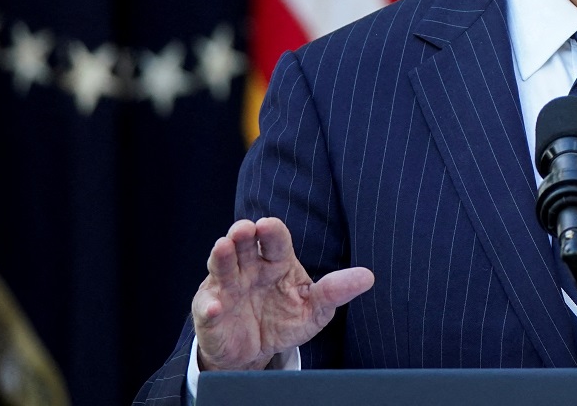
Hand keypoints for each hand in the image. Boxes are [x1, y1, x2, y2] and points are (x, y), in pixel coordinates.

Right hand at [191, 217, 374, 370]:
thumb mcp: (315, 309)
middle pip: (244, 244)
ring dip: (221, 256)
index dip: (271, 231)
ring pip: (221, 265)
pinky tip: (216, 307)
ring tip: (223, 248)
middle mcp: (249, 267)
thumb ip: (336, 291)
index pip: (275, 239)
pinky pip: (208, 307)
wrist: (256, 351)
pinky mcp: (210, 311)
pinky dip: (211, 306)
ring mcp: (226, 287)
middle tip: (243, 229)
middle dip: (242, 234)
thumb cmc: (286, 319)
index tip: (268, 225)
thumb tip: (368, 277)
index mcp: (276, 260)